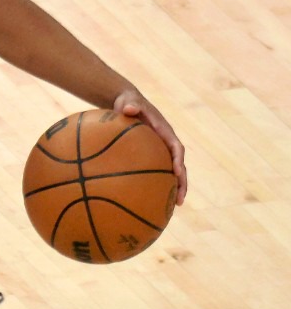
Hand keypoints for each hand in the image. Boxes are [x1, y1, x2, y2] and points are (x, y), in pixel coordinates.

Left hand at [114, 89, 187, 204]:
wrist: (126, 103)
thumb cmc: (127, 102)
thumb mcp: (128, 101)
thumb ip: (130, 104)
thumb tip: (128, 108)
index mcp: (164, 131)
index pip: (176, 148)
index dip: (178, 161)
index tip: (177, 173)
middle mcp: (166, 142)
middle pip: (179, 165)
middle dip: (182, 183)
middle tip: (180, 200)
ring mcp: (160, 150)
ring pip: (171, 172)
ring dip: (175, 188)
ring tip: (173, 207)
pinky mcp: (151, 155)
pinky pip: (157, 171)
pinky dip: (158, 184)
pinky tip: (151, 200)